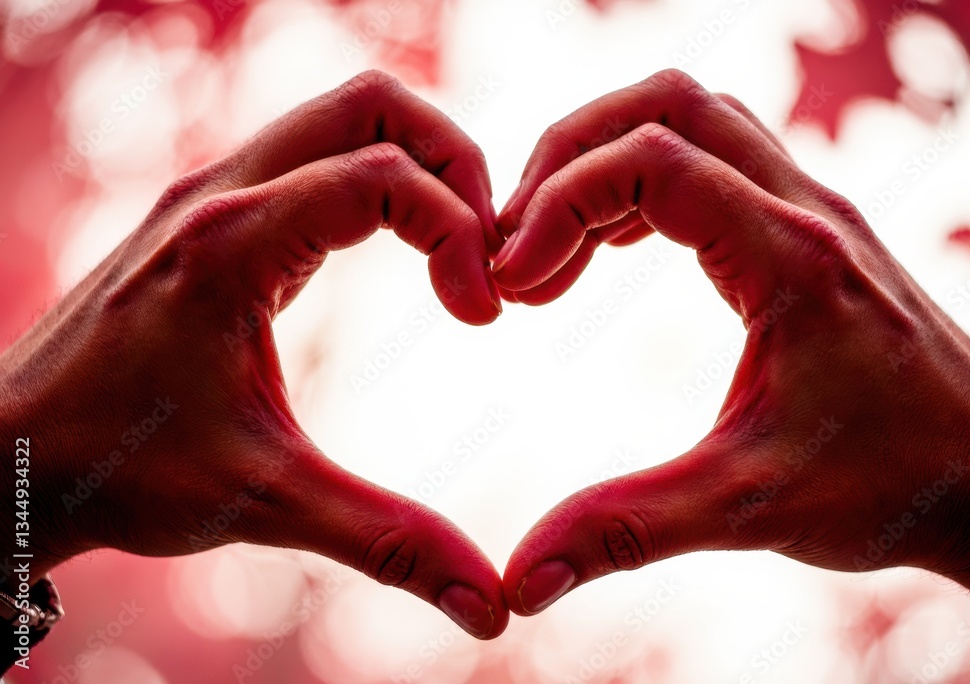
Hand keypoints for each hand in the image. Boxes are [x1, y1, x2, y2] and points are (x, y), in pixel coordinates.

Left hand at [0, 71, 506, 638]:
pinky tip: (398, 248)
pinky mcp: (214, 210)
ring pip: (345, 114)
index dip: (462, 235)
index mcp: (234, 244)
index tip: (485, 316)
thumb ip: (384, 541)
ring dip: (420, 162)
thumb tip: (488, 604)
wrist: (11, 454)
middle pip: (374, 103)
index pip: (385, 176)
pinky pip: (316, 152)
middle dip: (457, 159)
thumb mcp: (261, 503)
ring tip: (456, 248)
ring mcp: (213, 191)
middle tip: (489, 247)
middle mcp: (222, 192)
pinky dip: (379, 176)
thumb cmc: (120, 469)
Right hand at [494, 69, 969, 616]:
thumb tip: (521, 580)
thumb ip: (628, 531)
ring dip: (604, 162)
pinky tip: (607, 248)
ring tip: (550, 251)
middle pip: (666, 103)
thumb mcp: (751, 508)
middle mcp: (804, 210)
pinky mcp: (804, 231)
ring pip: (691, 118)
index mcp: (790, 259)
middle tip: (515, 243)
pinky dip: (640, 183)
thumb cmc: (894, 487)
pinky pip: (711, 159)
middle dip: (567, 155)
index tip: (513, 284)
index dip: (559, 204)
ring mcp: (809, 211)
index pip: (651, 160)